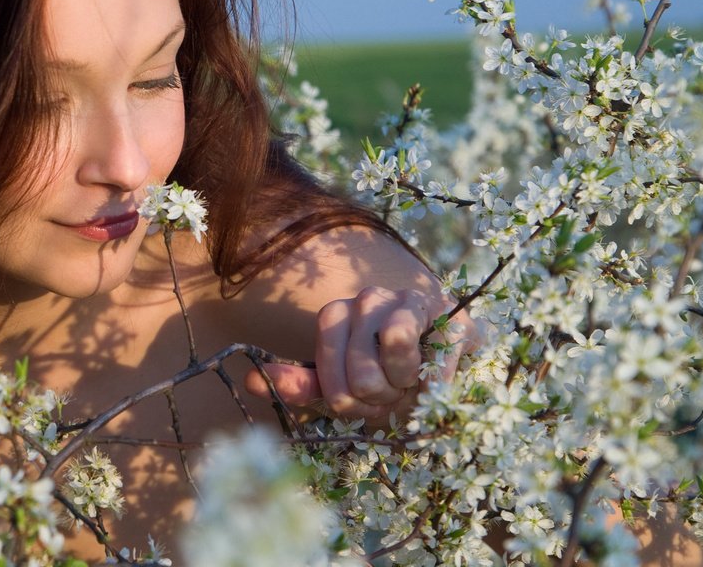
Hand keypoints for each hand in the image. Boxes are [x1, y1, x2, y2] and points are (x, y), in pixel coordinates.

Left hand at [245, 286, 483, 420]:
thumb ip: (302, 384)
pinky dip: (433, 378)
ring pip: (396, 342)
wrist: (444, 378)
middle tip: (389, 395)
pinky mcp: (450, 314)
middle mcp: (369, 298)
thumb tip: (252, 380)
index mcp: (338, 314)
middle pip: (361, 360)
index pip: (326, 352)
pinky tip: (434, 385)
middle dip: (376, 393)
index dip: (342, 388)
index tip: (355, 402)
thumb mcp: (342, 388)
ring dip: (404, 381)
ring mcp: (410, 301)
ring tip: (410, 384)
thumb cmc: (387, 381)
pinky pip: (438, 344)